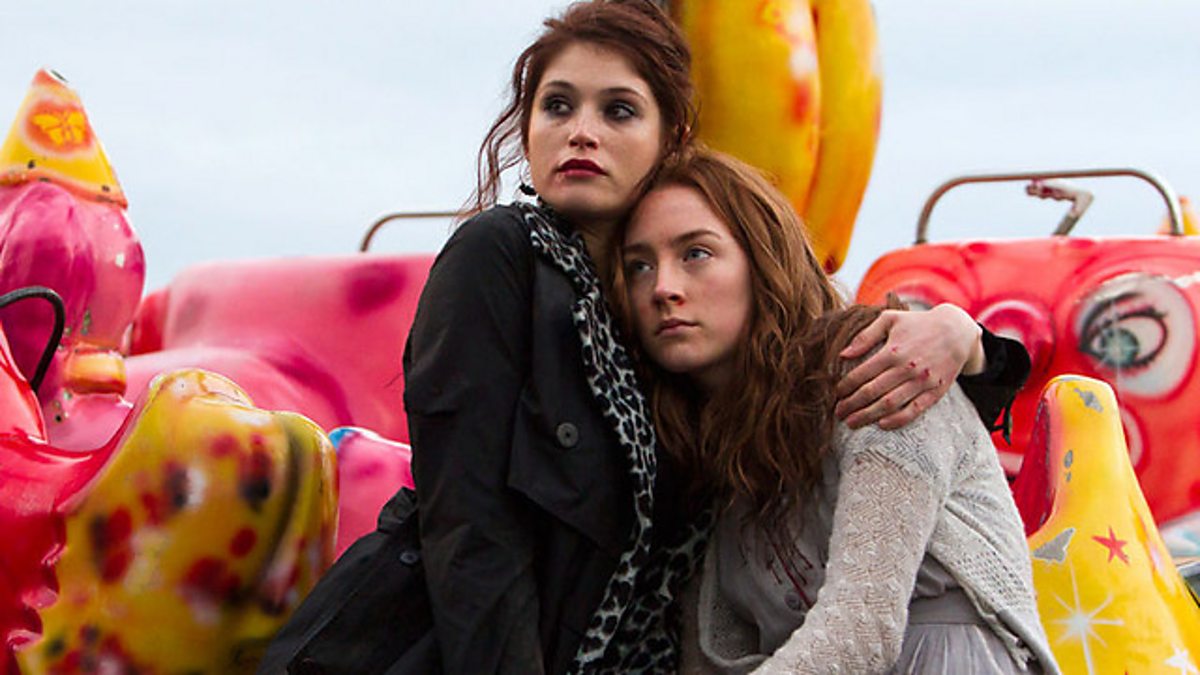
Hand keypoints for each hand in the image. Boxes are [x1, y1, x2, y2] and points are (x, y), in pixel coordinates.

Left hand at [834, 303, 983, 429]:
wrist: (956, 331)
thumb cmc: (917, 323)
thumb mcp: (890, 319)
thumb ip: (865, 336)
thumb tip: (842, 354)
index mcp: (892, 350)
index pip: (861, 374)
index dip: (845, 386)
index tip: (835, 394)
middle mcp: (906, 368)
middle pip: (872, 392)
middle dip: (851, 405)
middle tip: (838, 413)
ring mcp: (922, 381)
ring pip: (890, 404)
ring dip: (868, 416)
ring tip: (852, 423)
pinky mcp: (936, 391)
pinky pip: (914, 410)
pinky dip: (897, 420)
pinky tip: (882, 425)